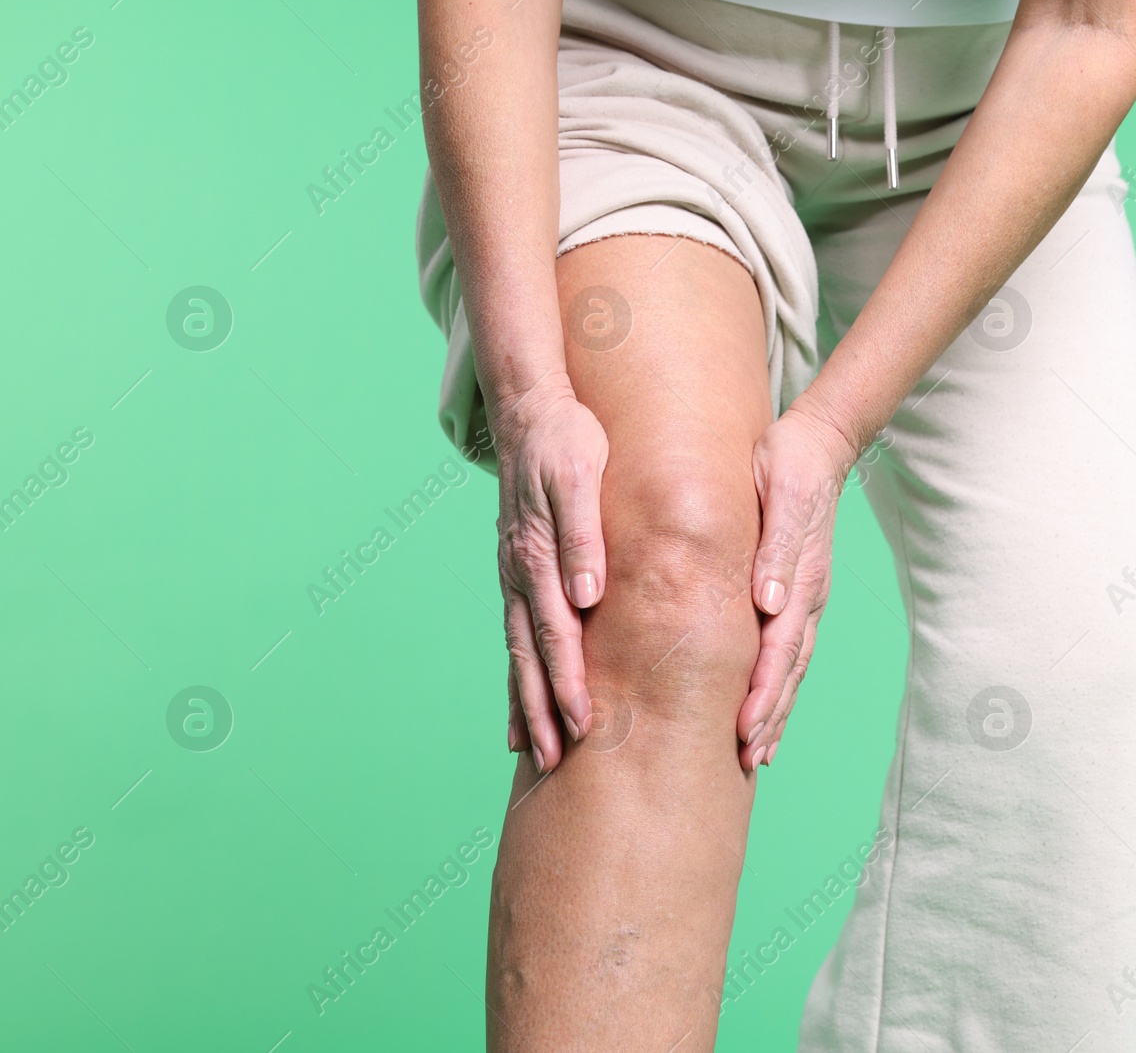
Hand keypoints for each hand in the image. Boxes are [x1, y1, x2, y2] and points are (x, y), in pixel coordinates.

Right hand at [492, 375, 608, 772]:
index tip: (583, 721)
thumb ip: (582, 535)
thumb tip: (587, 594)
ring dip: (528, 703)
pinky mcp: (519, 573)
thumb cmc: (566, 441)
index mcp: (538, 554)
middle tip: (560, 760)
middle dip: (545, 709)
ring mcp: (514, 576)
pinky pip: (516, 635)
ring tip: (538, 752)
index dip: (569, 679)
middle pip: (531, 655)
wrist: (532, 409)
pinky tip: (522, 709)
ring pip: (519, 653)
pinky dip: (519, 675)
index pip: (556, 631)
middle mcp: (520, 573)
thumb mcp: (579, 476)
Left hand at [738, 403, 859, 770]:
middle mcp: (806, 598)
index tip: (745, 730)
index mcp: (802, 581)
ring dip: (776, 709)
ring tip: (757, 751)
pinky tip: (762, 707)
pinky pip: (786, 650)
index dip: (764, 693)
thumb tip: (769, 603)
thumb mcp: (784, 497)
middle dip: (770, 716)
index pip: (781, 650)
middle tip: (749, 758)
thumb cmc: (790, 465)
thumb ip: (779, 550)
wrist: (814, 443)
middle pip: (789, 670)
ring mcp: (803, 599)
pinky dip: (777, 685)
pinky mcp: (793, 593)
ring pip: (790, 667)